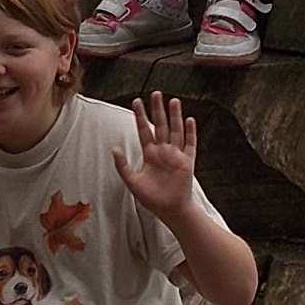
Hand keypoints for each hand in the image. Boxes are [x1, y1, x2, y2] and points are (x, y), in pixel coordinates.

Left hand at [112, 92, 196, 223]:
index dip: (140, 116)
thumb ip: (123, 166)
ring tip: (173, 101)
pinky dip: (190, 132)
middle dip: (157, 110)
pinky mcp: (187, 162)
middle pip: (160, 125)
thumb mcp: (132, 182)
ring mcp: (176, 155)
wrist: (170, 210)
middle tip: (155, 93)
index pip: (144, 130)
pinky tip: (189, 120)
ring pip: (175, 130)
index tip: (136, 101)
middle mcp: (163, 151)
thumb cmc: (152, 198)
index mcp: (149, 154)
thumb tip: (113, 149)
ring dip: (174, 116)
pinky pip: (190, 144)